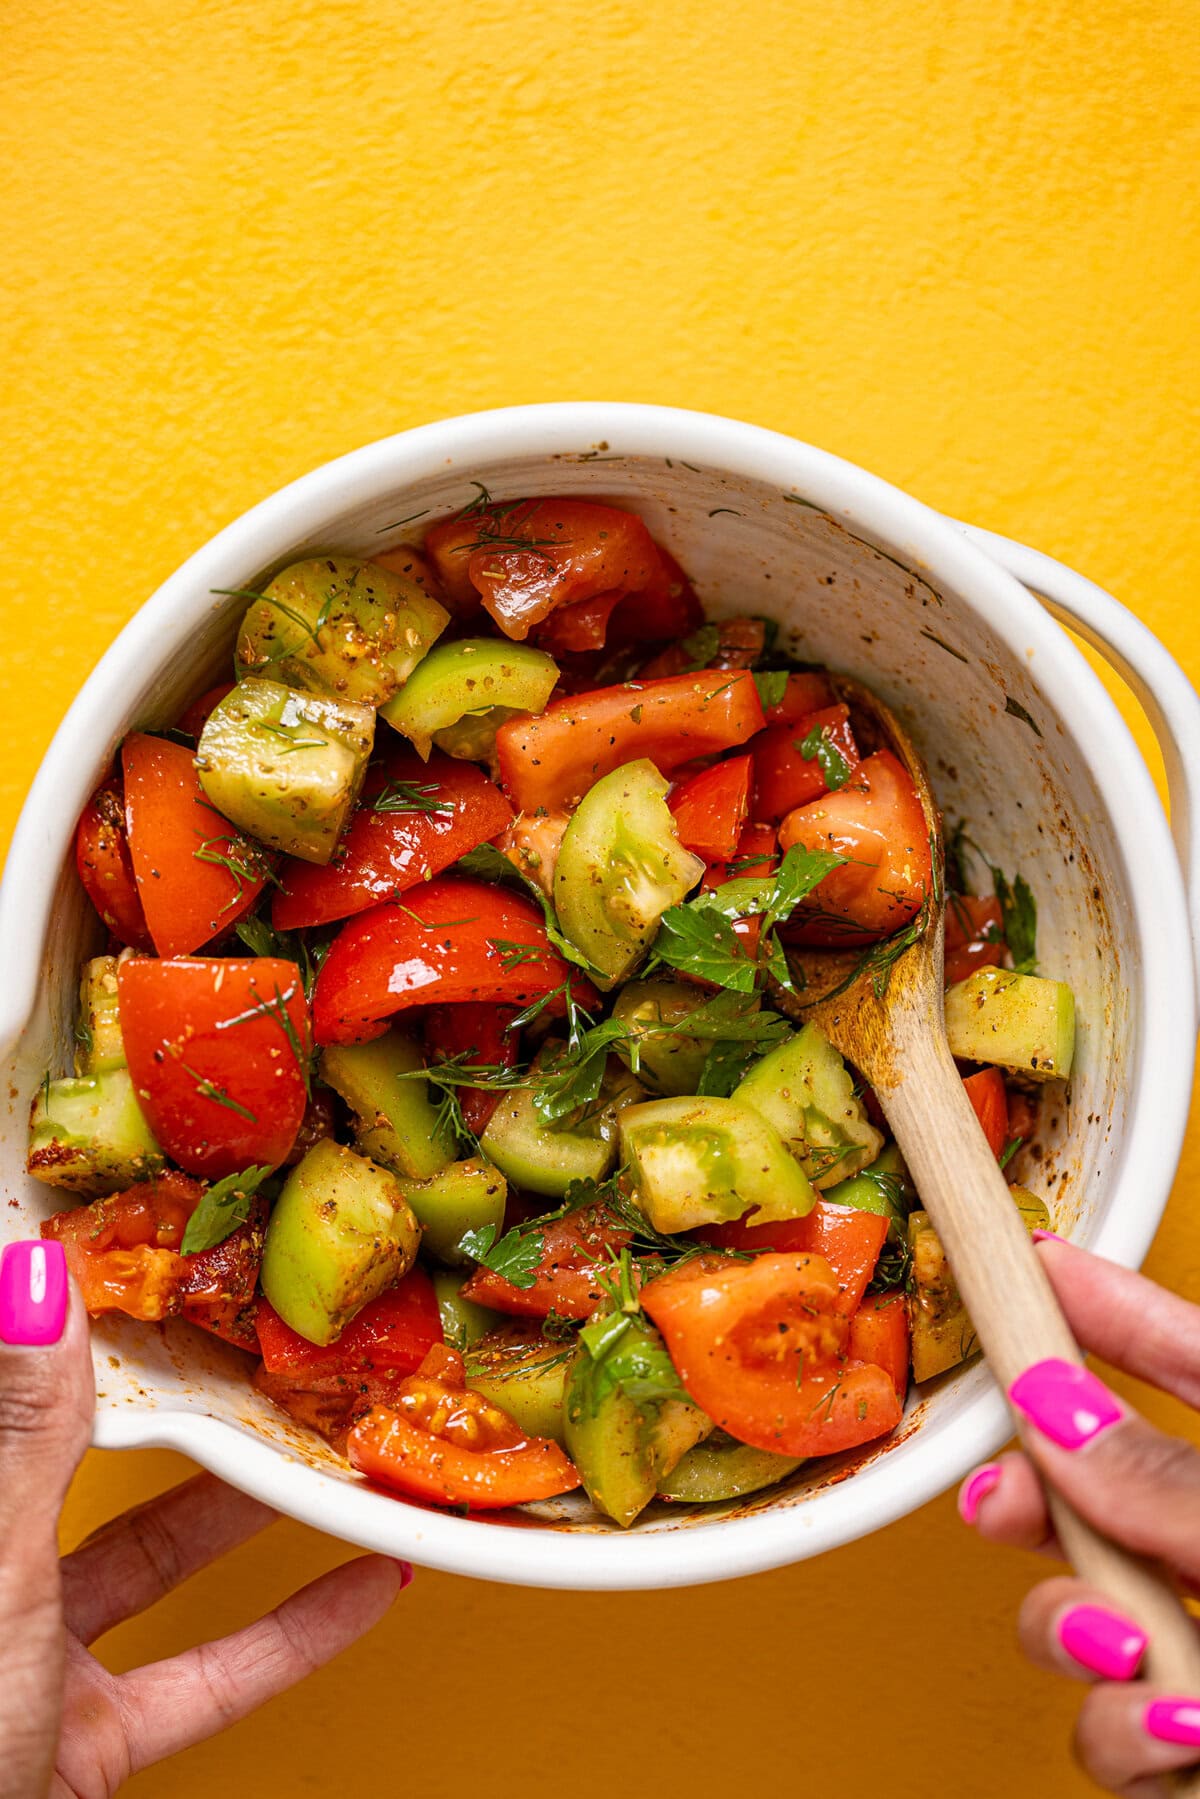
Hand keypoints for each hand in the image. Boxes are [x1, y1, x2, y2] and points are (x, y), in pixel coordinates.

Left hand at [0, 1239, 409, 1798]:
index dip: (73, 1328)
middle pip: (98, 1472)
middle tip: (258, 1355)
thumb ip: (28, 1437)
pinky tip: (358, 1590)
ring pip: (157, 1568)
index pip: (23, 1396)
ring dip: (250, 1517)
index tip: (137, 1258)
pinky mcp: (80, 1744)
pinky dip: (285, 1636)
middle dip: (190, 1416)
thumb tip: (36, 1286)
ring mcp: (33, 1666)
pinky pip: (200, 1677)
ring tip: (330, 1456)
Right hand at [957, 1234, 1199, 1797]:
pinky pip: (1112, 1734)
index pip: (1181, 1355)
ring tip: (1143, 1670)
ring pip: (1078, 1615)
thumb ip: (1174, 1482)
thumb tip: (1059, 1414)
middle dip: (1032, 1492)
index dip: (1099, 1299)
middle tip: (1000, 1501)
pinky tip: (1183, 1744)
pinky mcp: (1190, 1743)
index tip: (1025, 1256)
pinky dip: (1130, 1741)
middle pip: (1093, 1479)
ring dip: (1079, 1642)